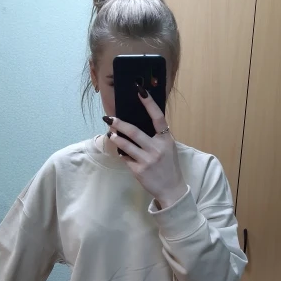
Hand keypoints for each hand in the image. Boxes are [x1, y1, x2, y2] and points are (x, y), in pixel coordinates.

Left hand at [105, 90, 186, 208]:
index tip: (140, 91)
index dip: (149, 103)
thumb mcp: (168, 148)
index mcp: (166, 140)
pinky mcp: (139, 170)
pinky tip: (119, 150)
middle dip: (119, 124)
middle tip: (109, 118)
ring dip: (116, 137)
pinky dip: (121, 153)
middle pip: (134, 131)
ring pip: (126, 145)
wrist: (171, 189)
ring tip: (111, 133)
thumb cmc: (169, 166)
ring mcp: (147, 160)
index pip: (158, 117)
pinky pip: (125, 158)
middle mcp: (157, 148)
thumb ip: (157, 136)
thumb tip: (138, 122)